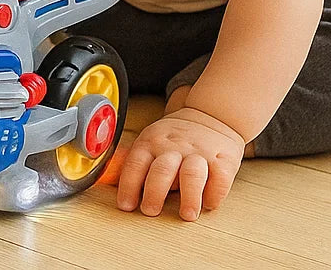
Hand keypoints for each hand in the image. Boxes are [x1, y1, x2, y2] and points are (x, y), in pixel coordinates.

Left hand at [116, 107, 245, 220]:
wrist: (211, 116)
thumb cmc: (174, 138)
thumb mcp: (150, 140)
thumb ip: (135, 161)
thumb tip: (108, 183)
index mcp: (151, 142)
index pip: (136, 164)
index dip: (128, 185)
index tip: (126, 206)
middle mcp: (174, 147)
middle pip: (162, 169)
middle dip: (154, 192)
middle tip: (150, 211)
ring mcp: (199, 153)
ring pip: (192, 173)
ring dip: (189, 197)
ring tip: (187, 215)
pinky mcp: (223, 160)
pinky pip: (220, 178)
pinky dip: (215, 193)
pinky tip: (209, 203)